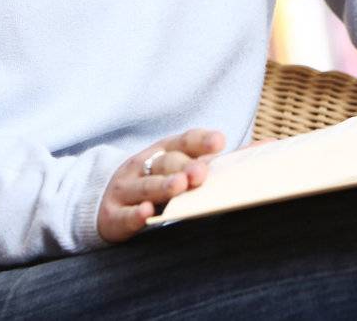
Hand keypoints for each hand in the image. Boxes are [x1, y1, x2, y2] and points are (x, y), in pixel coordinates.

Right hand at [97, 128, 225, 243]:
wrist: (104, 204)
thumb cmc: (151, 185)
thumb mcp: (173, 169)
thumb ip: (206, 164)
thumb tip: (253, 154)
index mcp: (160, 153)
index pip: (182, 142)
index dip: (200, 140)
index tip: (220, 141)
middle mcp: (142, 167)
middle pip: (165, 163)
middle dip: (184, 166)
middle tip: (201, 172)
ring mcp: (125, 190)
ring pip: (146, 186)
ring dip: (163, 186)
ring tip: (180, 186)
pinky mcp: (112, 215)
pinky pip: (125, 215)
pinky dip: (136, 214)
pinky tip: (147, 212)